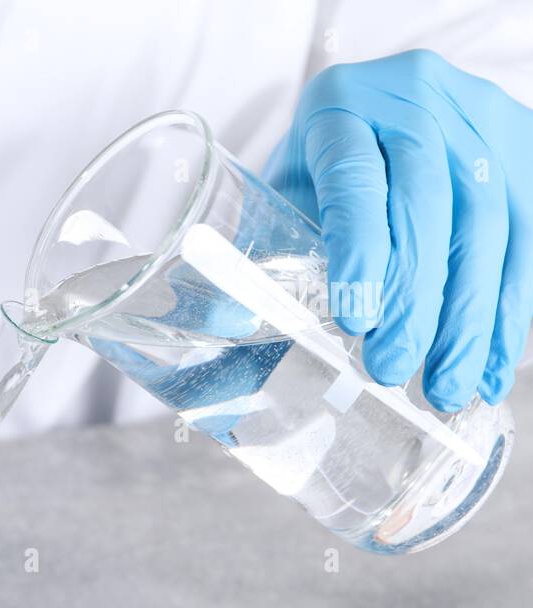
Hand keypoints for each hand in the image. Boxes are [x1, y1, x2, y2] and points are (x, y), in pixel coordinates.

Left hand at [266, 49, 532, 411]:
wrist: (377, 117)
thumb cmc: (315, 174)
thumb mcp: (276, 199)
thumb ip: (252, 258)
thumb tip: (226, 325)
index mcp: (339, 106)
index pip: (354, 176)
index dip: (360, 249)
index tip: (356, 320)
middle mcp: (416, 99)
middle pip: (430, 203)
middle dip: (416, 300)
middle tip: (392, 370)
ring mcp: (479, 118)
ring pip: (489, 223)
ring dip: (469, 318)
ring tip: (443, 387)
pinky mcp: (522, 145)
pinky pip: (527, 235)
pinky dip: (508, 309)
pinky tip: (488, 365)